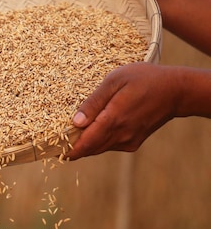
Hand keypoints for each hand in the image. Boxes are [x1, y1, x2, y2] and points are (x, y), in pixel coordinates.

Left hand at [65, 63, 179, 159]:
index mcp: (114, 120)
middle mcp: (121, 135)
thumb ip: (94, 102)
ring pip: (98, 148)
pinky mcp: (133, 142)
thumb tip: (75, 122)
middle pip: (88, 149)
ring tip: (68, 133)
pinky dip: (97, 141)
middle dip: (71, 147)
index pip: (84, 144)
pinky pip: (109, 145)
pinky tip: (92, 129)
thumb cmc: (145, 79)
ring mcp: (128, 141)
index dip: (67, 149)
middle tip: (54, 140)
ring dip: (84, 144)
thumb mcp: (115, 81)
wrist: (177, 91)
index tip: (51, 149)